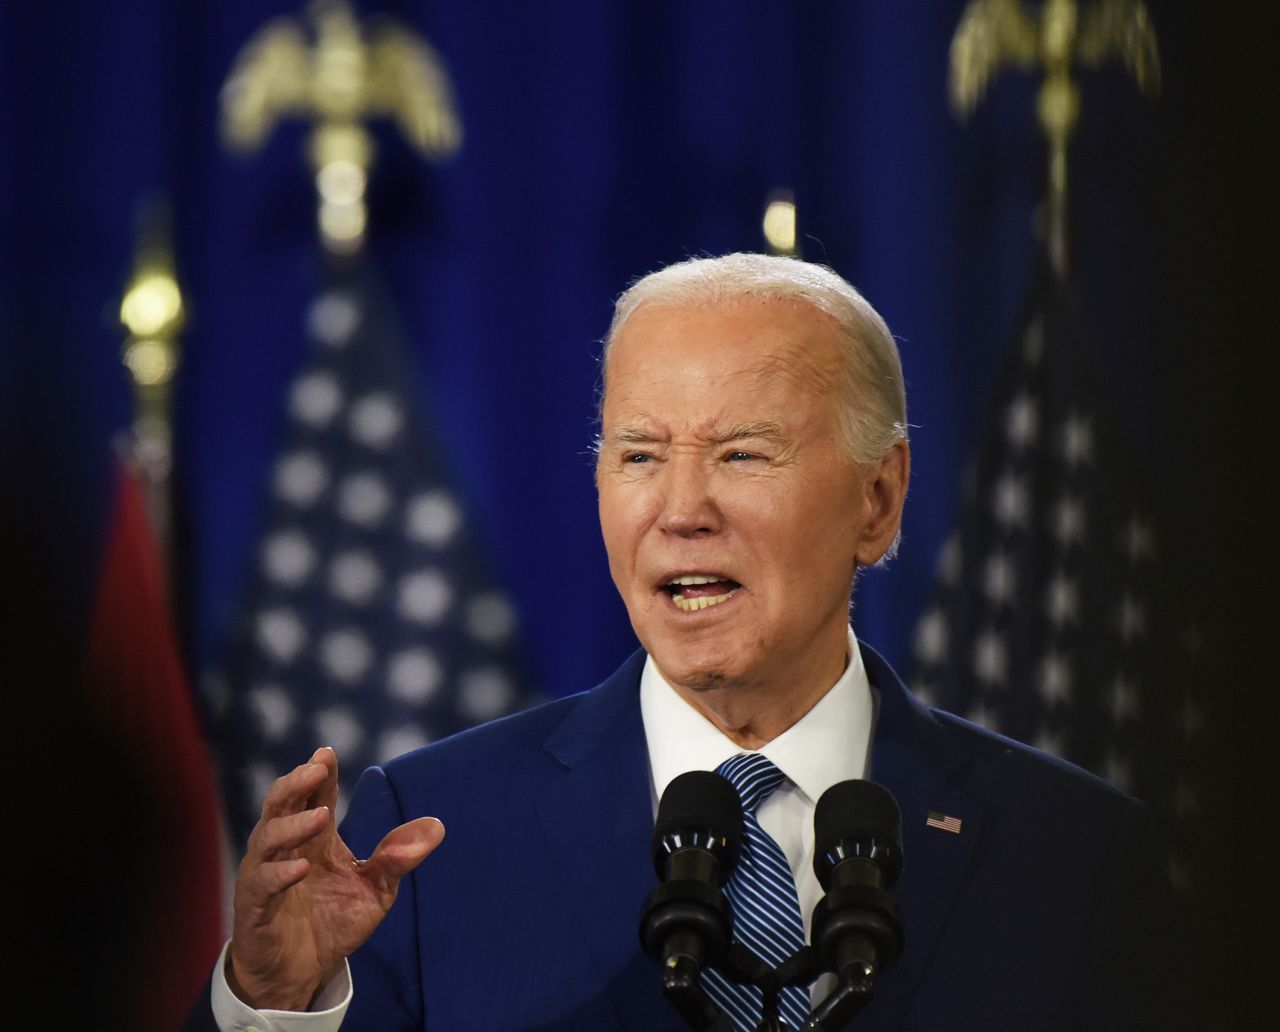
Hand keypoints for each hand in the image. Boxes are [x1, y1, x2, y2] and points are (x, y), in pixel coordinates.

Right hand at [227, 747, 444, 1010]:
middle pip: (281, 804)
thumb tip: (437, 825)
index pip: (315, 795)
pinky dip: (279, 873)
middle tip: (315, 768)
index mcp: (314, 839)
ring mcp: (265, 875)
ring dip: (292, 824)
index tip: (327, 753)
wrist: (302, 974)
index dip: (319, 773)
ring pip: (267, 837)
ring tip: (321, 816)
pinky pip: (260, 884)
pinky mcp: (254, 907)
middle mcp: (286, 848)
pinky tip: (300, 868)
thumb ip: (398, 857)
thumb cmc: (332, 923)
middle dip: (296, 783)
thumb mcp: (375, 890)